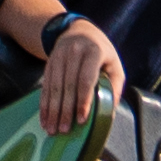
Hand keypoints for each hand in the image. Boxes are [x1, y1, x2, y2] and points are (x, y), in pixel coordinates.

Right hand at [28, 14, 121, 140]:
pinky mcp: (49, 63)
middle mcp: (74, 52)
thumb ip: (115, 85)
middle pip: (67, 85)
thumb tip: (111, 110)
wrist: (78, 30)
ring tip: (51, 129)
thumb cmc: (101, 52)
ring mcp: (59, 57)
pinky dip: (44, 104)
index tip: (81, 119)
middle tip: (64, 130)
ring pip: (54, 87)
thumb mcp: (114, 63)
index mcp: (93, 51)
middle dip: (65, 110)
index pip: (86, 79)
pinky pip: (46, 86)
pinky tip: (44, 118)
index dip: (83, 100)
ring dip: (52, 110)